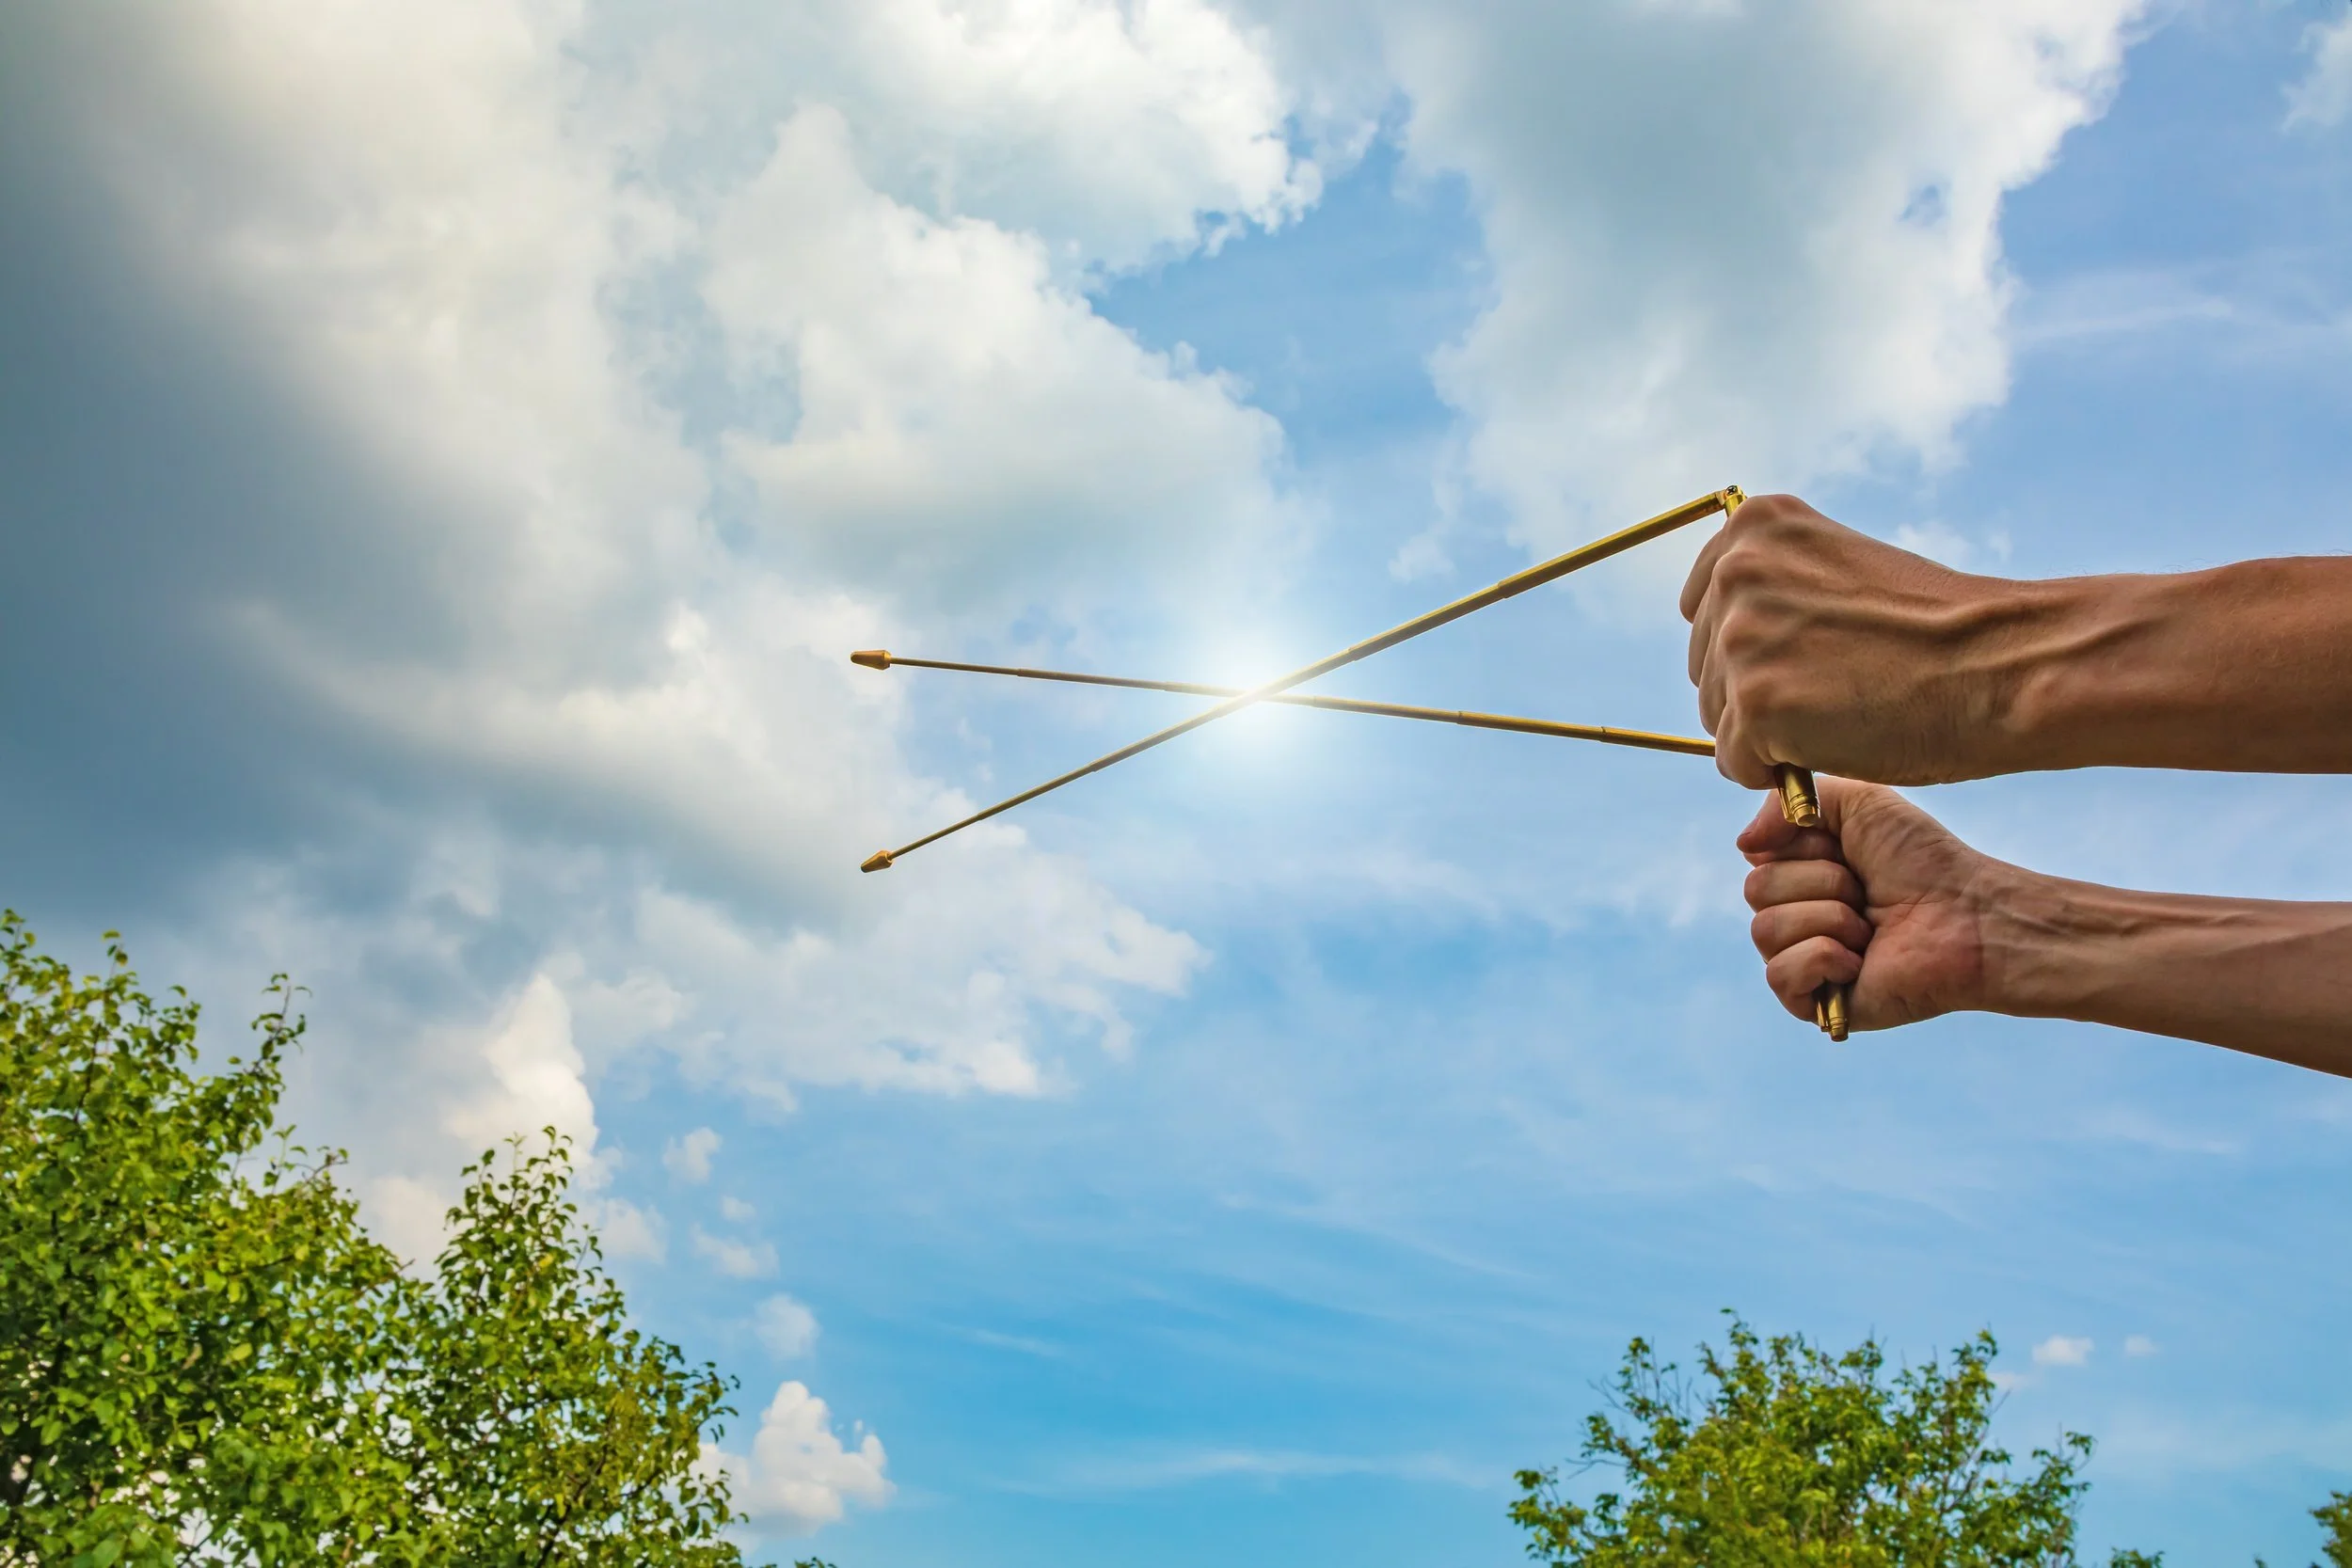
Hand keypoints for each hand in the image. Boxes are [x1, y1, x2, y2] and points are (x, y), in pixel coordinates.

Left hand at [1681, 493, 2034, 787]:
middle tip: (1839, 689)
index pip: (1702, 607)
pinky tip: (1834, 745)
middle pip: (1706, 665)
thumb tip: (1722, 634)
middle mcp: (1736, 572)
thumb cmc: (1936, 629)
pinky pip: (1736, 763)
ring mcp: (1741, 637)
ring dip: (1768, 734)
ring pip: (1717, 718)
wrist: (2003, 664)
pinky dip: (1776, 771)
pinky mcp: (1755, 703)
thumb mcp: (1842, 570)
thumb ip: (1778, 587)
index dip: (1753, 648)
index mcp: (1756, 526)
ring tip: (1845, 711)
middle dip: (1757, 692)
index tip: (1806, 656)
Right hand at [1740, 777, 2009, 1031]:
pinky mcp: (1816, 1005)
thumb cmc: (1923, 861)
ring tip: (1871, 928)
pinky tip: (1861, 960)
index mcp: (1802, 874)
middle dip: (1820, 882)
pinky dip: (1823, 958)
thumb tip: (1743, 845)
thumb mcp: (1859, 802)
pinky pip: (1778, 975)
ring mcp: (1804, 963)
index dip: (1804, 846)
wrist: (1969, 916)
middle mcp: (1797, 917)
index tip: (1848, 850)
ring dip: (1828, 919)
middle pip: (1755, 891)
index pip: (1757, 856)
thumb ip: (1790, 804)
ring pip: (1764, 931)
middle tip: (1867, 892)